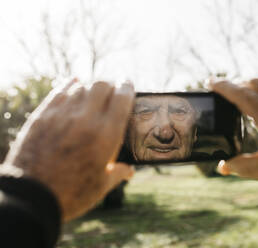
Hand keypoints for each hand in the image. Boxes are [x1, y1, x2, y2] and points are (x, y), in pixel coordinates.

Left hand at [3, 79, 134, 221]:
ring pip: (81, 87)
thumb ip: (118, 173)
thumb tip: (129, 171)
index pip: (122, 98)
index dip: (128, 88)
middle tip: (112, 90)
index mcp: (106, 135)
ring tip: (93, 93)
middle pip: (101, 85)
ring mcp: (62, 115)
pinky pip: (59, 92)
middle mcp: (86, 119)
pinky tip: (74, 85)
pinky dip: (70, 86)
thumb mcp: (102, 186)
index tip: (129, 84)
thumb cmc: (72, 194)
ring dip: (90, 88)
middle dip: (110, 85)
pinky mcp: (43, 116)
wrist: (31, 197)